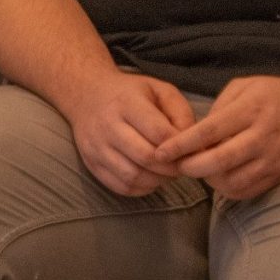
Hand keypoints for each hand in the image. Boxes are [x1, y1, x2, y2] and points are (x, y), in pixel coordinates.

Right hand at [61, 70, 196, 197]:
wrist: (87, 96)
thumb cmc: (130, 94)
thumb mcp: (160, 90)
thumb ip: (181, 113)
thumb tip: (192, 145)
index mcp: (127, 103)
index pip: (159, 133)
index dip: (179, 147)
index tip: (190, 151)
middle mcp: (107, 125)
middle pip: (146, 157)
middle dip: (171, 168)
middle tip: (182, 167)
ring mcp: (96, 147)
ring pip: (133, 176)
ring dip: (157, 180)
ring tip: (167, 173)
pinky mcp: (91, 163)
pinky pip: (120, 186)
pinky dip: (141, 188)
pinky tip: (150, 177)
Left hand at [150, 74, 279, 199]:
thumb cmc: (277, 94)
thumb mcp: (246, 86)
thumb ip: (218, 107)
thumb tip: (194, 134)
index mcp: (251, 109)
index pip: (208, 132)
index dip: (180, 145)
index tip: (159, 152)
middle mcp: (263, 135)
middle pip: (218, 161)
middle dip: (189, 167)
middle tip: (175, 165)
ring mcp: (275, 158)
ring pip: (232, 181)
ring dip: (208, 180)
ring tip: (199, 169)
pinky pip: (248, 190)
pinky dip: (228, 189)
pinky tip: (220, 178)